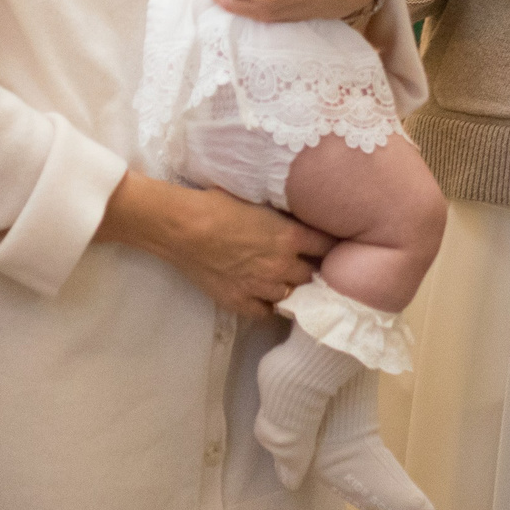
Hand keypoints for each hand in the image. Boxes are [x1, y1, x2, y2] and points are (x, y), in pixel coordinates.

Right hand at [96, 171, 333, 317]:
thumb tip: (292, 213)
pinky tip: (260, 292)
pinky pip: (265, 311)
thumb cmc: (215, 202)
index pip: (327, 246)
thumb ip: (281, 212)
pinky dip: (265, 303)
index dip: (327, 244)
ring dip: (287, 285)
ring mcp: (261, 287)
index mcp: (290, 236)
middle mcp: (282, 265)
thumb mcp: (257, 198)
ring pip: (290, 294)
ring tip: (278, 276)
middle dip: (308, 266)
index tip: (323, 243)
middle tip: (300, 259)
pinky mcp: (240, 302)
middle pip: (311, 274)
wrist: (182, 227)